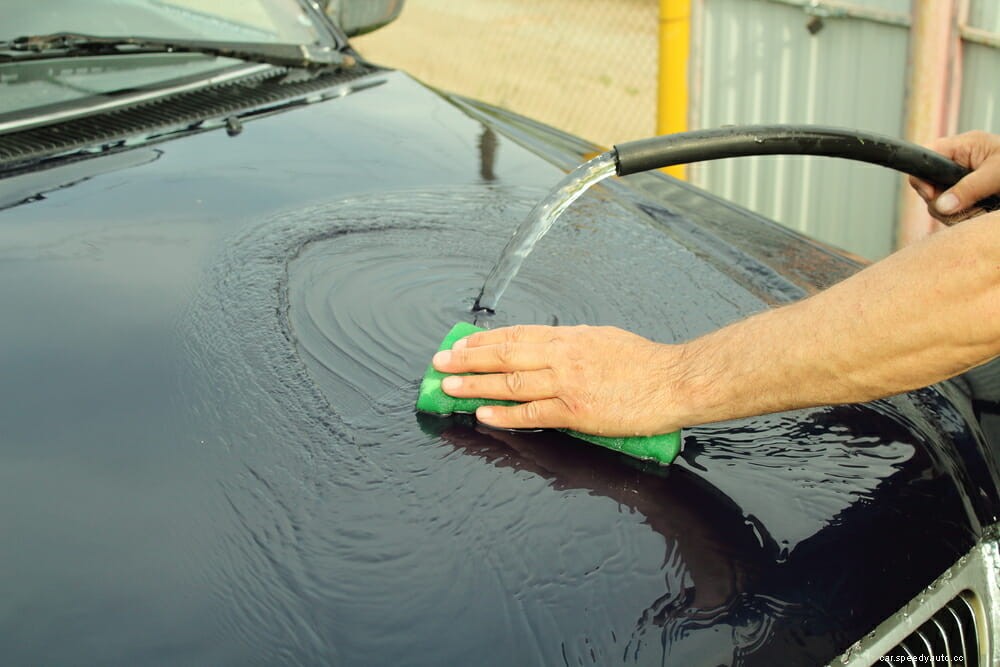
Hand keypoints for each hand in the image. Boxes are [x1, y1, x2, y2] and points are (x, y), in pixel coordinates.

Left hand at [431, 324, 682, 436]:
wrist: (675, 381)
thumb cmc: (645, 363)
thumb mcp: (603, 339)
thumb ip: (571, 345)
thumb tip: (545, 349)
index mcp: (569, 338)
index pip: (516, 336)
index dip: (483, 341)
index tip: (460, 344)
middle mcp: (563, 356)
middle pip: (504, 356)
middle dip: (468, 359)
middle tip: (440, 363)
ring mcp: (567, 384)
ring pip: (510, 383)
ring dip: (475, 385)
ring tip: (449, 386)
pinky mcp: (577, 413)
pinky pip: (532, 413)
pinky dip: (504, 414)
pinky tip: (482, 413)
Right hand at [909, 131, 999, 221]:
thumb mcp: (997, 176)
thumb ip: (968, 189)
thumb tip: (940, 205)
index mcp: (963, 146)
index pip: (924, 158)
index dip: (924, 180)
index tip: (938, 197)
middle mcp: (959, 160)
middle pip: (929, 184)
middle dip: (942, 202)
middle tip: (963, 209)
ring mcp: (963, 178)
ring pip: (940, 200)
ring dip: (955, 212)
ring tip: (978, 212)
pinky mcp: (970, 192)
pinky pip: (954, 207)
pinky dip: (963, 215)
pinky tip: (979, 213)